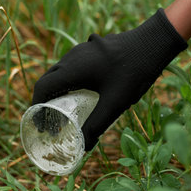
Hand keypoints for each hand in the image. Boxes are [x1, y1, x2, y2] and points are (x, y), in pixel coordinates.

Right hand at [32, 9, 186, 149]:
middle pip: (48, 79)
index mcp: (72, 69)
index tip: (40, 123)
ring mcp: (81, 50)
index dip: (37, 106)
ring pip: (60, 71)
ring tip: (64, 108)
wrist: (154, 42)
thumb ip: (97, 125)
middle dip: (45, 100)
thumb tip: (84, 147)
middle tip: (51, 120)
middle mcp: (72, 57)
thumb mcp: (114, 104)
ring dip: (57, 89)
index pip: (42, 87)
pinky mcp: (91, 49)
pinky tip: (83, 91)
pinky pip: (71, 65)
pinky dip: (68, 81)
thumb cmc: (133, 73)